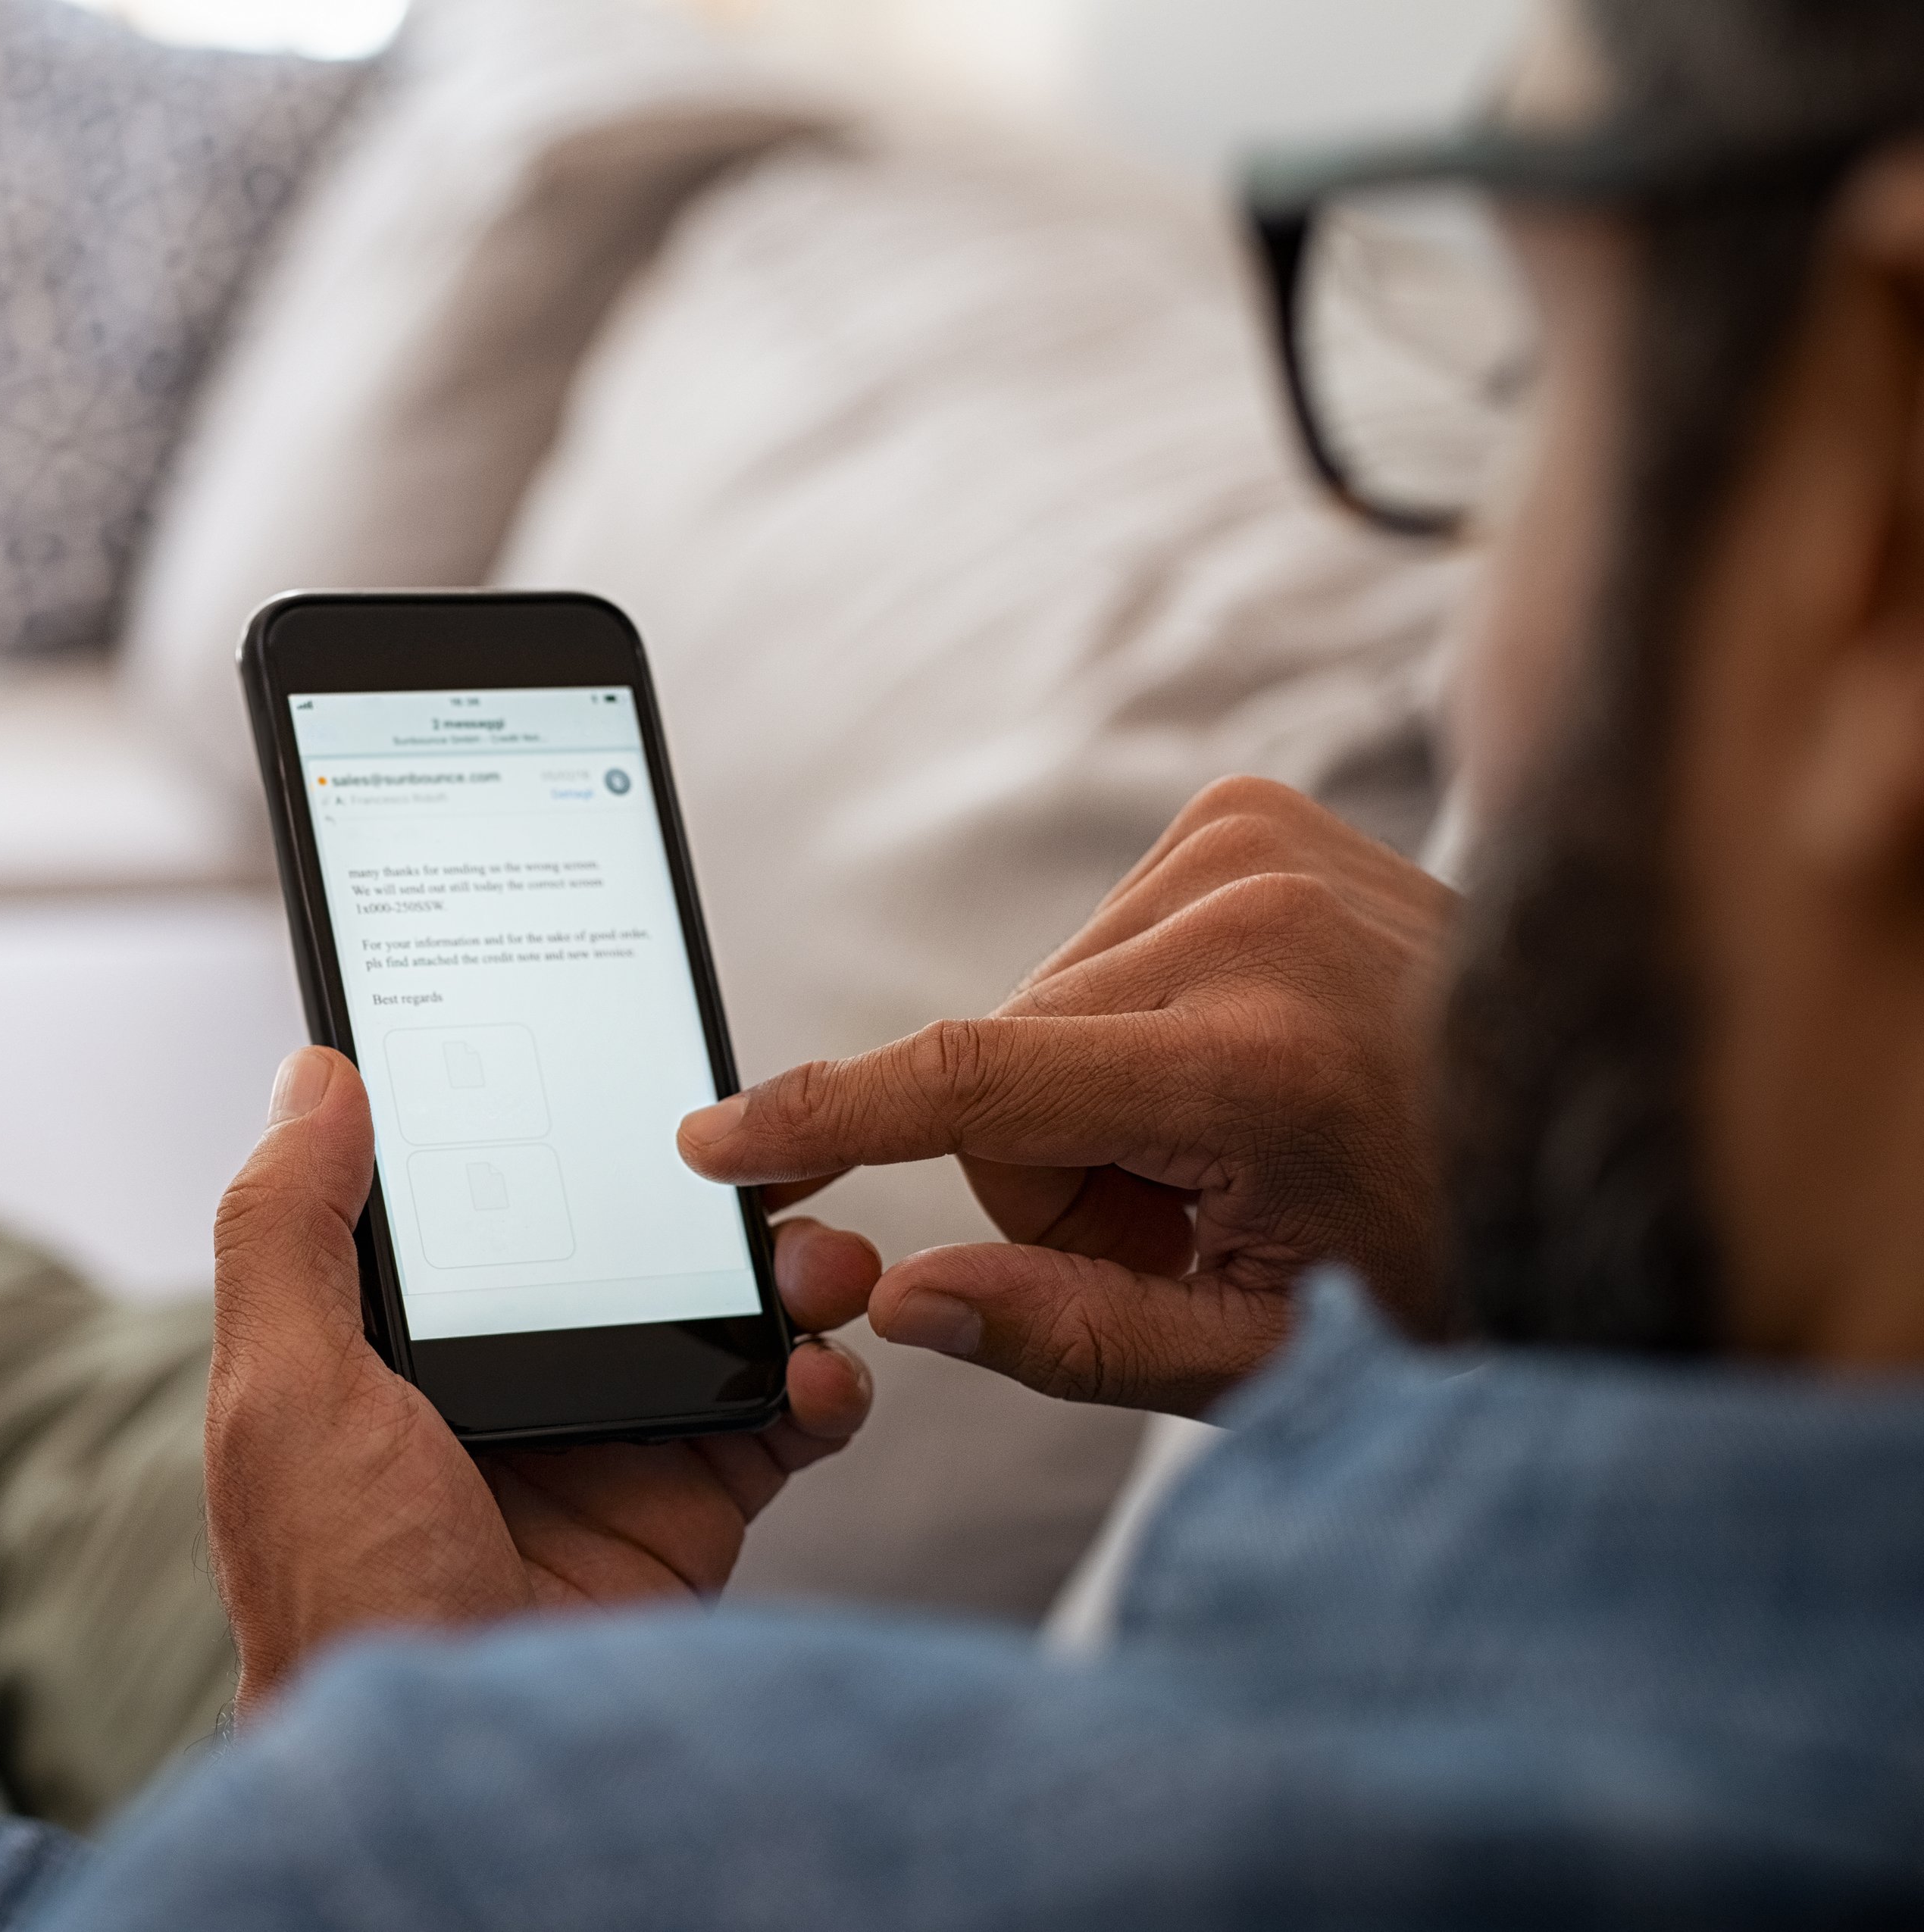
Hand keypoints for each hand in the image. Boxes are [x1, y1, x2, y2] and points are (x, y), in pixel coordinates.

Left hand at [206, 1047, 874, 1720]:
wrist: (457, 1776)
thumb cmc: (340, 1590)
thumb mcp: (284, 1390)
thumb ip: (289, 1228)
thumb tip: (316, 1072)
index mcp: (408, 1339)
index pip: (494, 1193)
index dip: (557, 1121)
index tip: (623, 1051)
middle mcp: (516, 1377)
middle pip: (632, 1240)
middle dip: (710, 1189)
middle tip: (768, 1153)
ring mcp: (612, 1441)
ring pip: (723, 1313)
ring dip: (788, 1271)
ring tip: (817, 1259)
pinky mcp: (690, 1509)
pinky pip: (782, 1421)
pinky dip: (823, 1386)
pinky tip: (819, 1376)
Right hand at [679, 778, 1456, 1415]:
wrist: (1602, 1118)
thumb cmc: (1447, 1258)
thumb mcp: (1267, 1353)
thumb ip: (1070, 1334)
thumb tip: (900, 1303)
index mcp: (1256, 1063)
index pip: (972, 1081)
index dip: (823, 1117)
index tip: (711, 1140)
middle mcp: (1250, 921)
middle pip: (999, 1067)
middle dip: (1054, 1167)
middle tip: (1194, 1213)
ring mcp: (1256, 843)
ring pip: (1036, 1007)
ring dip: (1095, 1092)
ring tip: (1237, 1135)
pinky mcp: (1251, 811)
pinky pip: (1092, 941)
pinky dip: (1132, 1018)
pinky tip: (1239, 1054)